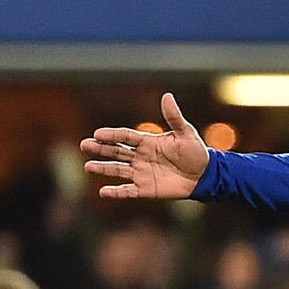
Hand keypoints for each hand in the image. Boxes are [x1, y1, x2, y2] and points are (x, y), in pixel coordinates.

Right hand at [81, 94, 209, 200]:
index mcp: (147, 142)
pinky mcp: (146, 189)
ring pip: (118, 170)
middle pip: (116, 151)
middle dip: (100, 149)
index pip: (125, 137)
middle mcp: (140, 157)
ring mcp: (141, 173)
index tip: (97, 134)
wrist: (204, 175)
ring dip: (103, 169)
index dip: (112, 135)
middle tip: (84, 145)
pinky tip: (102, 191)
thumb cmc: (195, 152)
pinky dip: (115, 192)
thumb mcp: (185, 133)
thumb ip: (174, 117)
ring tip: (88, 167)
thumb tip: (167, 96)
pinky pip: (127, 191)